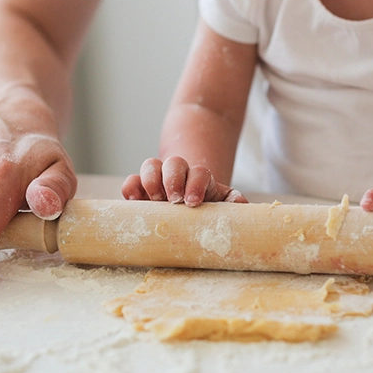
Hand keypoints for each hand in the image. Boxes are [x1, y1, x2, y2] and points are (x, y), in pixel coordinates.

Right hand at [122, 156, 246, 205]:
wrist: (190, 209)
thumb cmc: (207, 208)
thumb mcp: (222, 203)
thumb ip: (233, 202)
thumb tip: (242, 204)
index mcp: (200, 178)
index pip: (200, 172)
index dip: (196, 184)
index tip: (194, 202)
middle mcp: (178, 174)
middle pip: (174, 163)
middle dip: (173, 179)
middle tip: (174, 200)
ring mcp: (157, 180)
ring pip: (151, 165)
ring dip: (152, 179)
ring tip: (155, 199)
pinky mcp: (140, 190)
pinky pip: (132, 181)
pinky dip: (130, 187)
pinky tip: (133, 199)